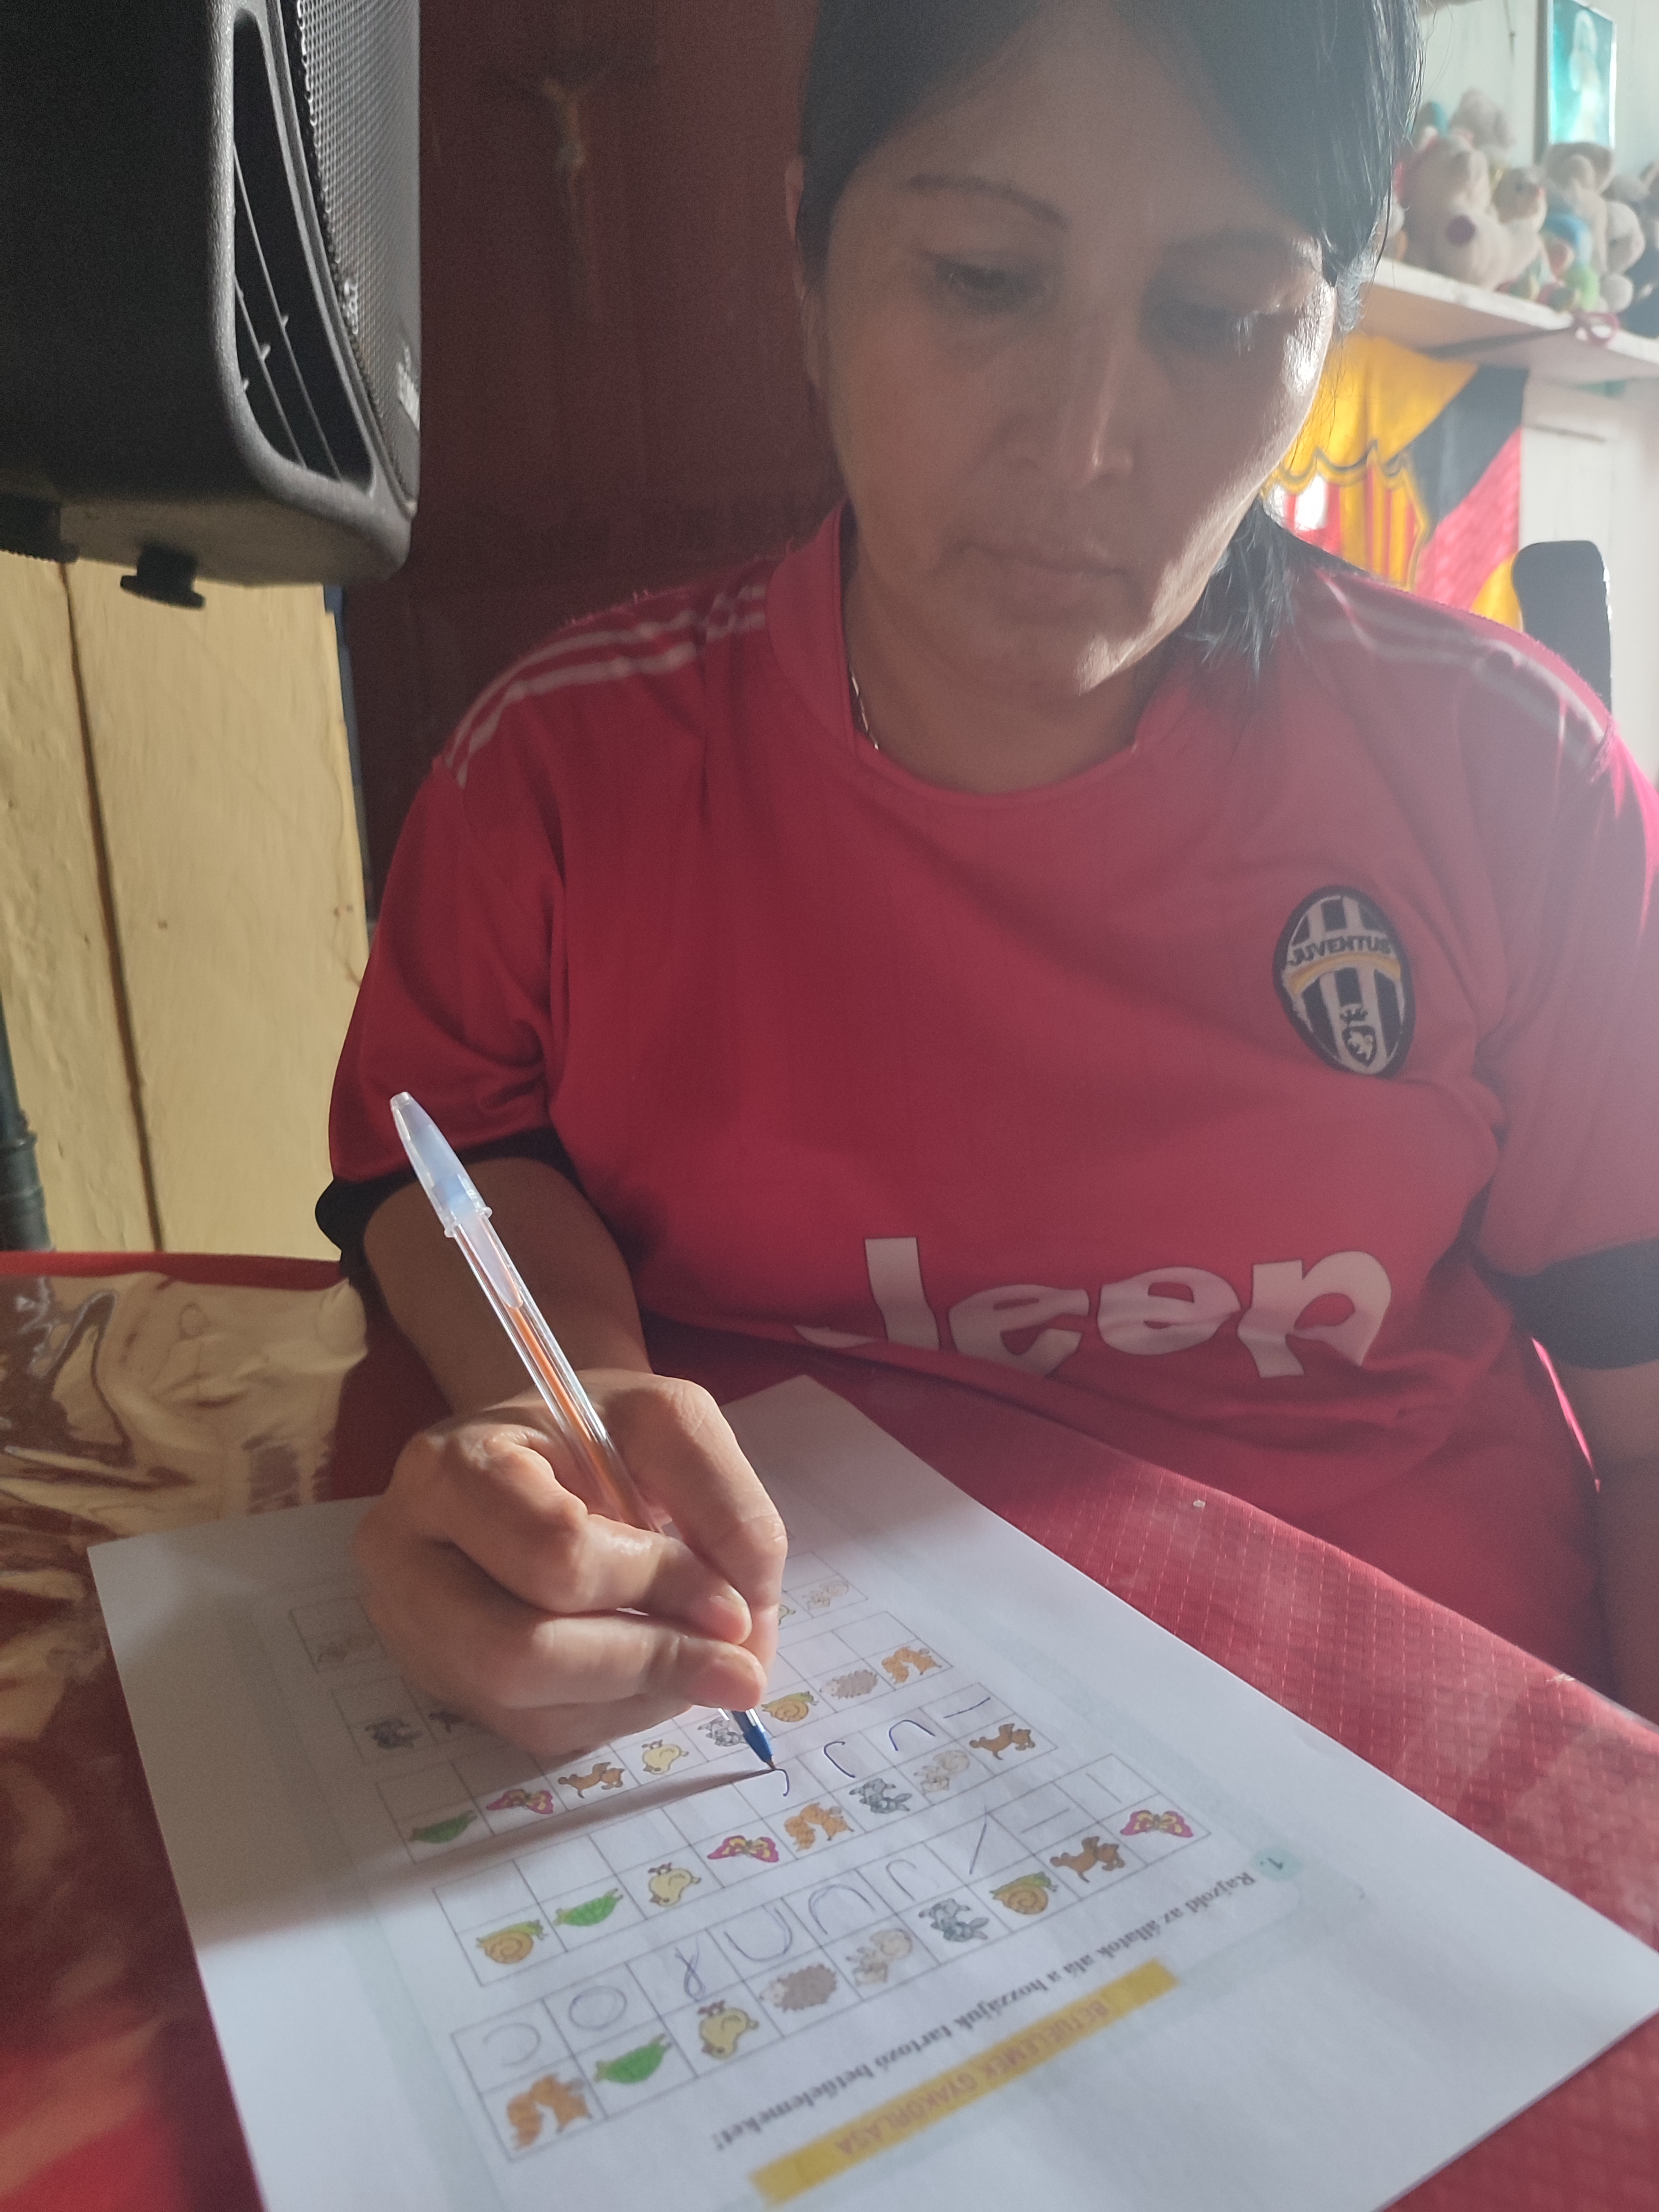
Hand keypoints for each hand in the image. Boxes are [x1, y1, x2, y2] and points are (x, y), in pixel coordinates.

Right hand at [354, 1370, 787, 1761]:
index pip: (551, 1551)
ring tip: (709, 1665)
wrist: (541, 1451)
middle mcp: (405, 1559)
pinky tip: (659, 1674)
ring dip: (639, 1696)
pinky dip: (617, 1713)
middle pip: (514, 1652)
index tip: (733, 1601)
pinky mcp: (445, 1685)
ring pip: (526, 1707)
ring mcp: (415, 1633)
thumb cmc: (597, 1432)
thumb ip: (721, 1500)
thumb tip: (745, 1616)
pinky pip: (534, 1730)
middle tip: (739, 1666)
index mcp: (449, 1468)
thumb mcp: (668, 1422)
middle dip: (645, 1662)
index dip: (654, 1584)